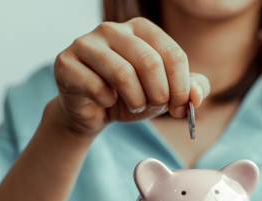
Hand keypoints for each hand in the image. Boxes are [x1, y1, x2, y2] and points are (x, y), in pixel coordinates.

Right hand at [52, 17, 209, 134]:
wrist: (90, 112)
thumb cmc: (128, 97)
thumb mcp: (164, 94)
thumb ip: (188, 89)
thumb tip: (196, 96)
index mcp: (140, 27)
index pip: (173, 54)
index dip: (181, 87)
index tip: (179, 108)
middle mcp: (112, 29)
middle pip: (149, 62)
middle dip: (158, 94)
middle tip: (155, 108)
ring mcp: (85, 43)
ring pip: (122, 73)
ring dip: (135, 99)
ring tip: (135, 107)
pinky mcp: (65, 63)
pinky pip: (95, 86)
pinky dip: (107, 102)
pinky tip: (106, 103)